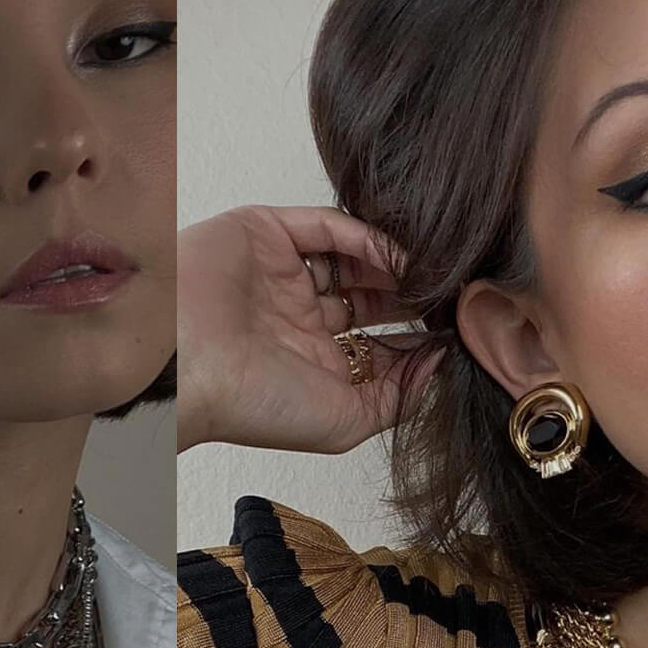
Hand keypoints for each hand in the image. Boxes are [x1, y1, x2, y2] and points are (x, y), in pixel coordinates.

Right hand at [173, 204, 443, 454]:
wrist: (190, 367)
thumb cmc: (255, 406)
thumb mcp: (345, 421)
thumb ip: (399, 396)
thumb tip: (441, 364)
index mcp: (314, 361)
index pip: (379, 340)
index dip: (418, 334)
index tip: (457, 330)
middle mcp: (299, 315)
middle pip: (371, 294)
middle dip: (413, 294)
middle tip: (452, 294)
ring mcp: (283, 273)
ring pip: (352, 256)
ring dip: (394, 262)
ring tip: (434, 272)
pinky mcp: (266, 233)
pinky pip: (326, 226)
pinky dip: (365, 236)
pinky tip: (399, 255)